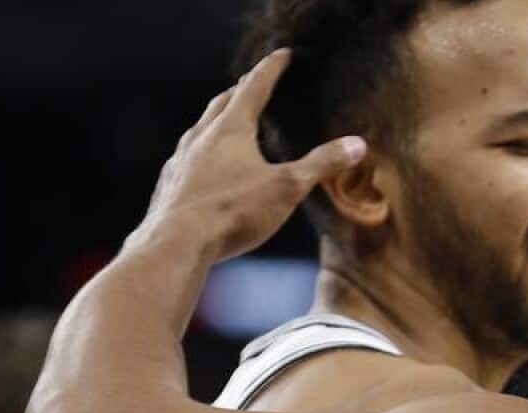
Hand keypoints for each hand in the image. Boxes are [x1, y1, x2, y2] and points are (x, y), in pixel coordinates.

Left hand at [131, 48, 366, 261]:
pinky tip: (205, 167)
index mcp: (231, 129)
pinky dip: (201, 152)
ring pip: (200, 129)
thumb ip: (321, 165)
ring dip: (217, 120)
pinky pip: (187, 157)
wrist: (176, 243)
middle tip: (253, 84)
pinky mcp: (170, 184)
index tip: (282, 55)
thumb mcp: (286, 188)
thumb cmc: (234, 211)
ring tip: (228, 123)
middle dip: (240, 91)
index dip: (271, 69)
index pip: (255, 88)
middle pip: (222, 103)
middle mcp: (201, 137)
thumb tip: (357, 145)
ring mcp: (180, 160)